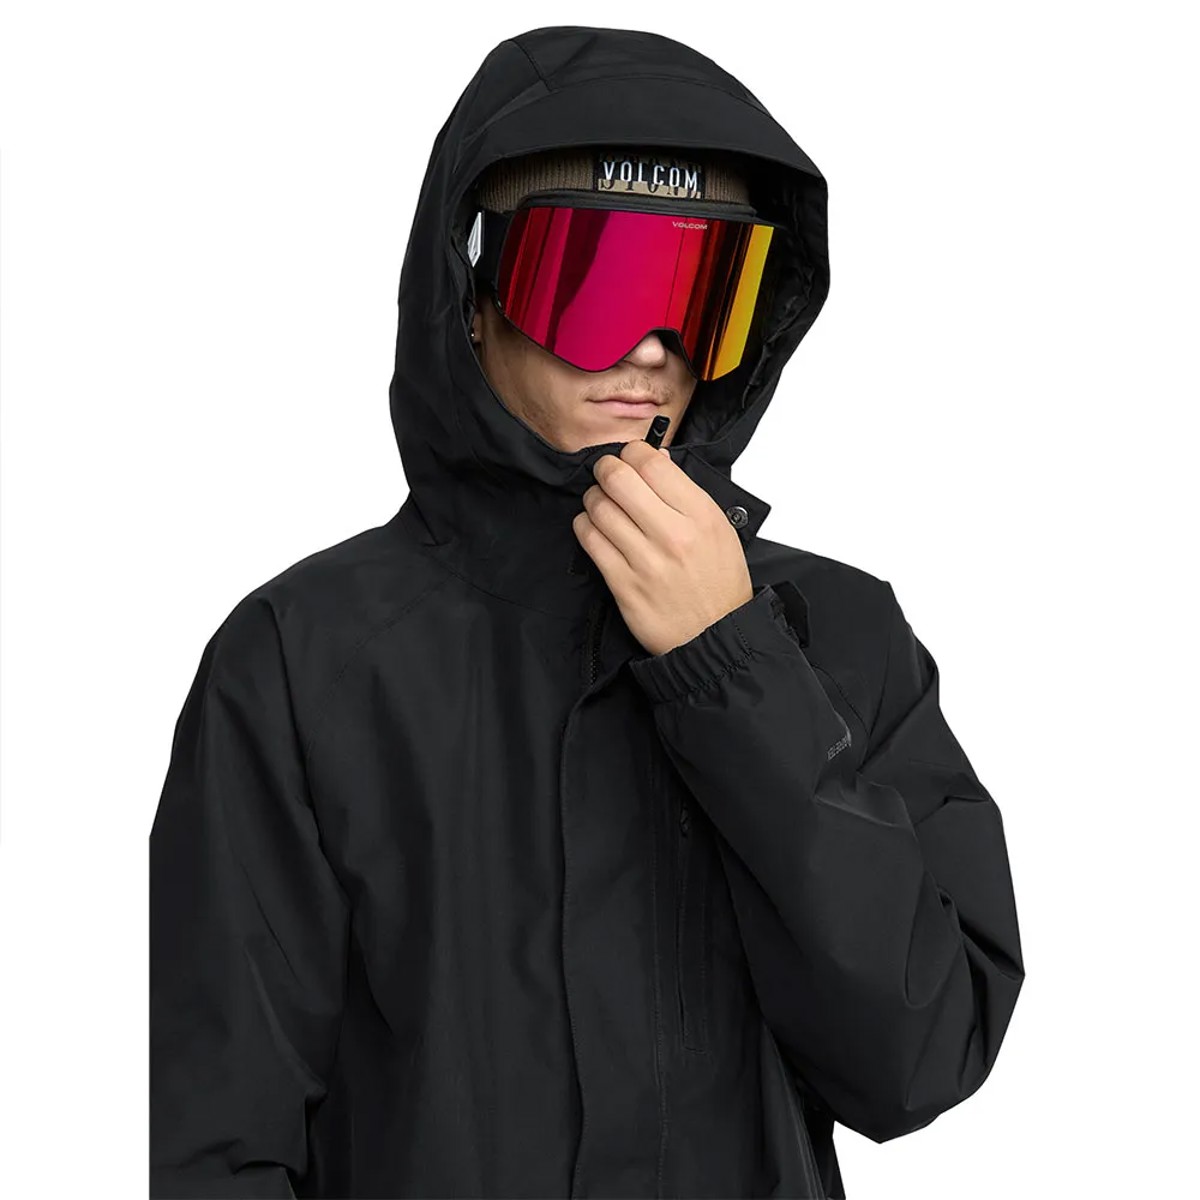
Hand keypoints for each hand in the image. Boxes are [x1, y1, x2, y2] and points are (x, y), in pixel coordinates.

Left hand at [572, 440, 754, 656]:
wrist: (714, 637)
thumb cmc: (718, 583)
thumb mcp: (718, 529)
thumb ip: (686, 494)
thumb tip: (654, 460)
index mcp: (701, 515)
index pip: (652, 462)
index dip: (632, 452)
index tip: (629, 458)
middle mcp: (673, 535)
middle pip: (618, 479)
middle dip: (606, 469)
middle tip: (607, 474)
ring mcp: (645, 561)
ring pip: (598, 507)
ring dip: (593, 498)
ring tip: (601, 503)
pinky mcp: (623, 584)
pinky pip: (590, 540)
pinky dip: (585, 526)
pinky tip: (594, 528)